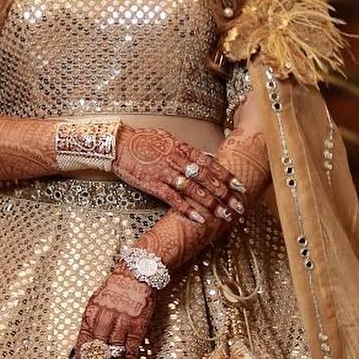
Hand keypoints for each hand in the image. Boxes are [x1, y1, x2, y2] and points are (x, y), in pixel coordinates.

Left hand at [67, 269, 155, 358]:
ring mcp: (121, 327)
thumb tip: (71, 355)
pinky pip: (130, 354)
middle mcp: (103, 325)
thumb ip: (83, 332)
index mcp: (89, 320)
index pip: (82, 353)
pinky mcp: (138, 328)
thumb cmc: (113, 292)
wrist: (136, 274)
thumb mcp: (91, 307)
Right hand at [112, 125, 245, 224]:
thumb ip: (189, 149)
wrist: (118, 143)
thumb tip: (208, 155)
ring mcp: (166, 173)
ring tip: (225, 215)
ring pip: (194, 190)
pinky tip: (199, 219)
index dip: (227, 176)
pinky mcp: (153, 184)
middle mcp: (178, 161)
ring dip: (211, 204)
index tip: (240, 186)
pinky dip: (187, 209)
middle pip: (207, 179)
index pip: (211, 164)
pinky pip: (174, 199)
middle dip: (225, 194)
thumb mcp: (169, 139)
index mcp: (183, 149)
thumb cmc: (142, 141)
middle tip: (239, 206)